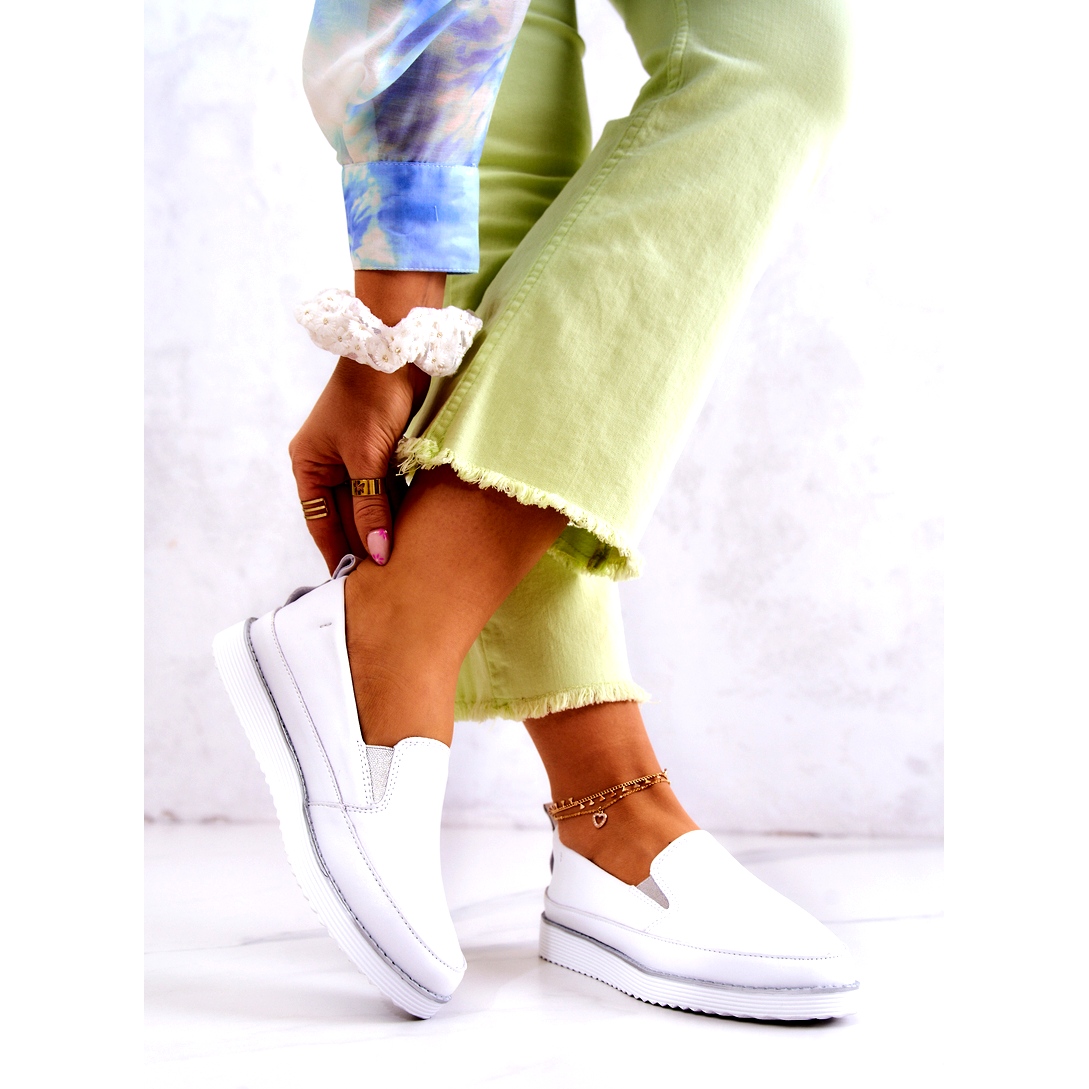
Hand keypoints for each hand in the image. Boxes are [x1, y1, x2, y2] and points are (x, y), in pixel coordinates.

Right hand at [289, 270, 445, 572]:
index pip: (321, 523)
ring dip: (382, 529)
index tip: (352, 587)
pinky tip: (411, 533)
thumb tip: (377, 554)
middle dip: (362, 545)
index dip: (337, 553)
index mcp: (308, 466)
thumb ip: (371, 508)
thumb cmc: (370, 399)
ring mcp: (354, 458)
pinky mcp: (381, 451)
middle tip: (382, 584)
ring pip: (368, 505)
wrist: (397, 349)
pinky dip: (396, 509)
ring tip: (399, 566)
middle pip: (345, 517)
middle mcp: (327, 465)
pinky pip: (386, 490)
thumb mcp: (367, 459)